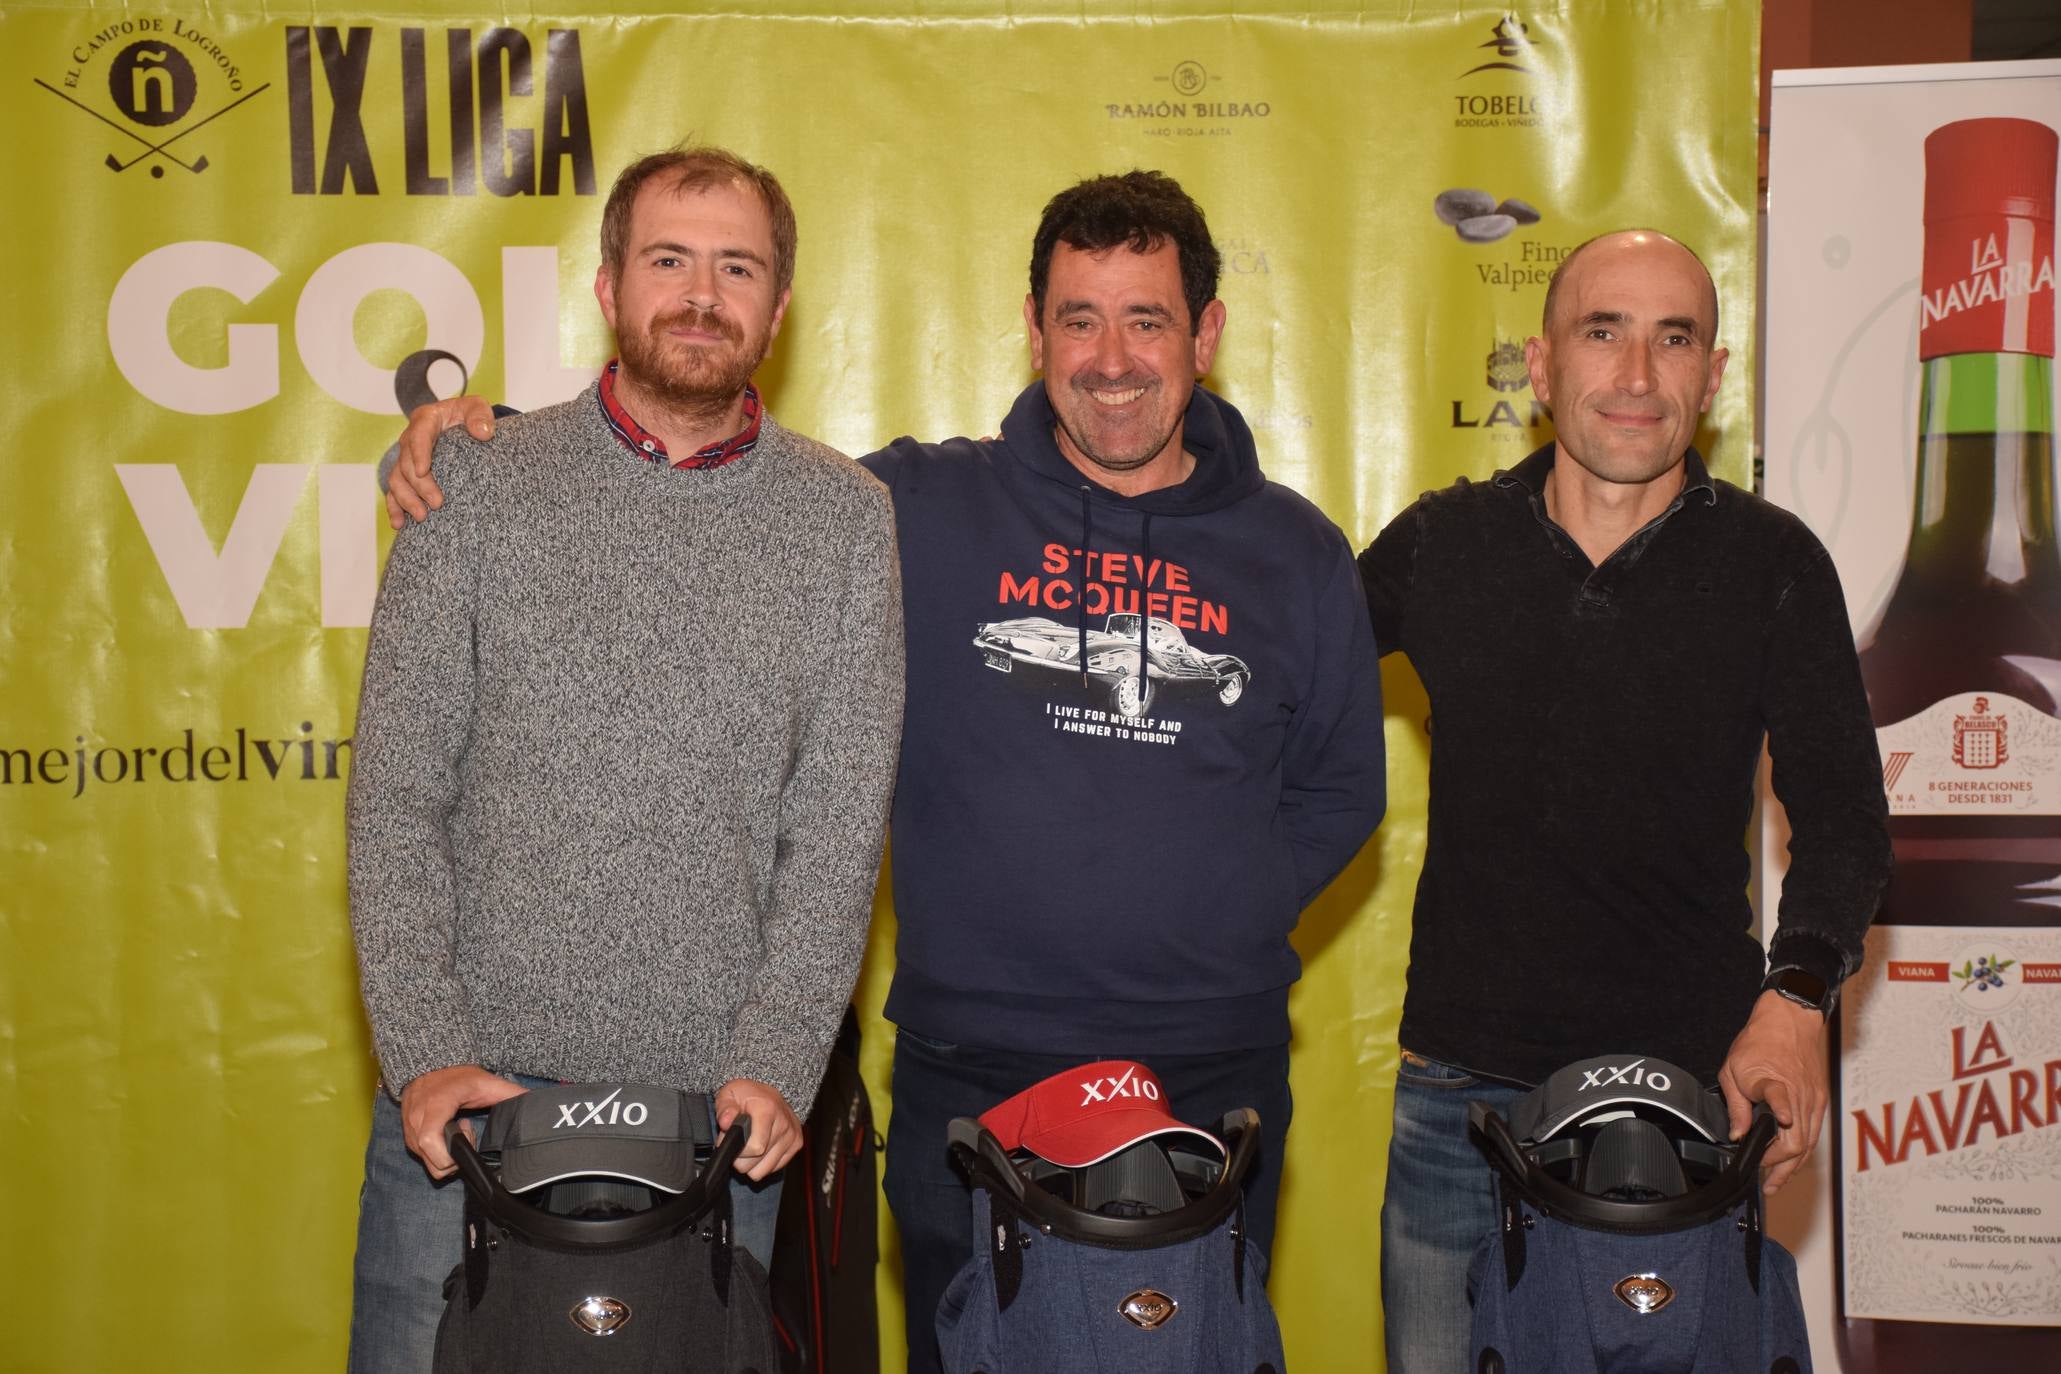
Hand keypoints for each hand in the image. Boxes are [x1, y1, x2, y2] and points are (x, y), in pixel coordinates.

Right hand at [386, 395, 495, 528]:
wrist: (462, 424)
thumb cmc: (468, 415)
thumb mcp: (477, 407)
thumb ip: (481, 416)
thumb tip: (483, 433)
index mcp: (425, 420)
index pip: (419, 435)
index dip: (419, 453)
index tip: (424, 470)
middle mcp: (410, 439)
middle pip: (406, 463)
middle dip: (419, 485)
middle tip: (437, 503)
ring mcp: (407, 458)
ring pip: (397, 480)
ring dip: (406, 499)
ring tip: (422, 517)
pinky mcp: (407, 475)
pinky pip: (395, 492)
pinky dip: (395, 508)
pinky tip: (400, 524)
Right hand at [398, 1064, 527, 1178]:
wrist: (430, 1064)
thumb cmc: (459, 1075)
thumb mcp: (487, 1082)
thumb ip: (511, 1094)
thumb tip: (535, 1103)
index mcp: (435, 1105)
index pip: (430, 1142)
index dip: (451, 1154)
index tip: (468, 1135)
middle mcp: (417, 1119)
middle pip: (431, 1161)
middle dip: (452, 1159)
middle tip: (466, 1136)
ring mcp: (408, 1128)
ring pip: (425, 1162)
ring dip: (445, 1155)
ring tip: (457, 1132)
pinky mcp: (406, 1133)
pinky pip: (420, 1155)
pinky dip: (435, 1151)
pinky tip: (447, 1132)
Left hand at [714, 1078, 802, 1181]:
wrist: (769, 1094)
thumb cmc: (747, 1095)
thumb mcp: (729, 1094)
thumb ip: (725, 1108)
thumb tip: (725, 1122)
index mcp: (767, 1109)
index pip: (755, 1148)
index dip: (737, 1150)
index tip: (730, 1140)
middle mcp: (784, 1123)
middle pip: (757, 1162)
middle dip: (741, 1158)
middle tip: (738, 1142)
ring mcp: (792, 1135)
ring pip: (764, 1170)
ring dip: (752, 1163)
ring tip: (749, 1145)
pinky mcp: (797, 1144)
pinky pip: (773, 1168)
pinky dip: (763, 1163)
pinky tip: (761, 1147)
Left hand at [1718, 990, 1828, 1194]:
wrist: (1790, 1020)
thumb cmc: (1759, 1042)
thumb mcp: (1733, 1069)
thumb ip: (1736, 1105)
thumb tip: (1737, 1135)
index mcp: (1774, 1081)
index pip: (1778, 1098)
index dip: (1779, 1111)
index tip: (1780, 1124)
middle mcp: (1798, 1094)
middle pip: (1796, 1140)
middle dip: (1779, 1165)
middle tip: (1764, 1179)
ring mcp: (1812, 1099)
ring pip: (1808, 1143)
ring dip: (1792, 1165)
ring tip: (1776, 1182)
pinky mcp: (1819, 1100)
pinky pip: (1813, 1133)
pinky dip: (1802, 1150)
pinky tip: (1790, 1161)